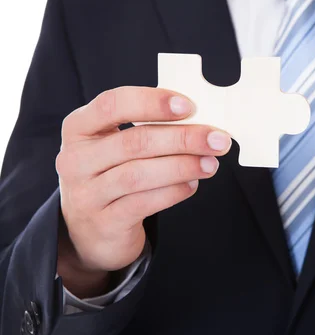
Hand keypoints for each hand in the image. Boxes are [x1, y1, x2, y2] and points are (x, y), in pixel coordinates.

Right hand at [56, 87, 231, 296]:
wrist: (88, 231)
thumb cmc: (110, 176)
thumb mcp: (115, 147)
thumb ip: (148, 130)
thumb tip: (200, 122)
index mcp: (79, 128)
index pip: (112, 105)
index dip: (152, 103)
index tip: (189, 106)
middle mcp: (76, 159)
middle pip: (134, 141)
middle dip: (183, 138)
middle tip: (217, 139)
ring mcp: (86, 193)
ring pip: (140, 174)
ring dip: (183, 166)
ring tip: (210, 163)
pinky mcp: (104, 222)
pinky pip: (144, 203)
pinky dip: (174, 191)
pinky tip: (192, 184)